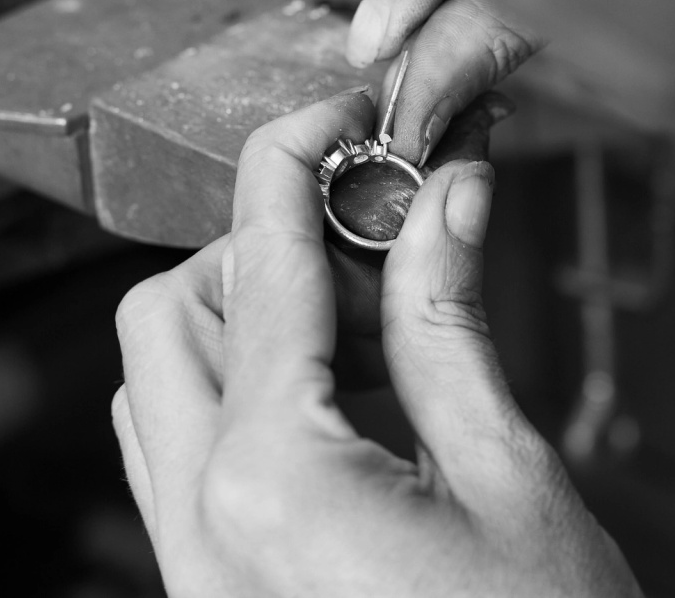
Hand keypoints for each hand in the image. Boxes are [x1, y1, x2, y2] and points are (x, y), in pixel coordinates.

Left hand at [113, 91, 641, 596]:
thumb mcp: (513, 480)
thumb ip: (453, 325)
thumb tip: (446, 204)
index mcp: (273, 483)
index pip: (259, 268)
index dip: (298, 167)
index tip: (337, 124)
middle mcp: (200, 528)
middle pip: (171, 314)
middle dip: (260, 252)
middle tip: (370, 239)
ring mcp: (193, 570)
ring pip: (162, 382)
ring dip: (250, 321)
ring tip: (373, 322)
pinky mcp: (210, 593)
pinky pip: (182, 454)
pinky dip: (245, 393)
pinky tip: (346, 396)